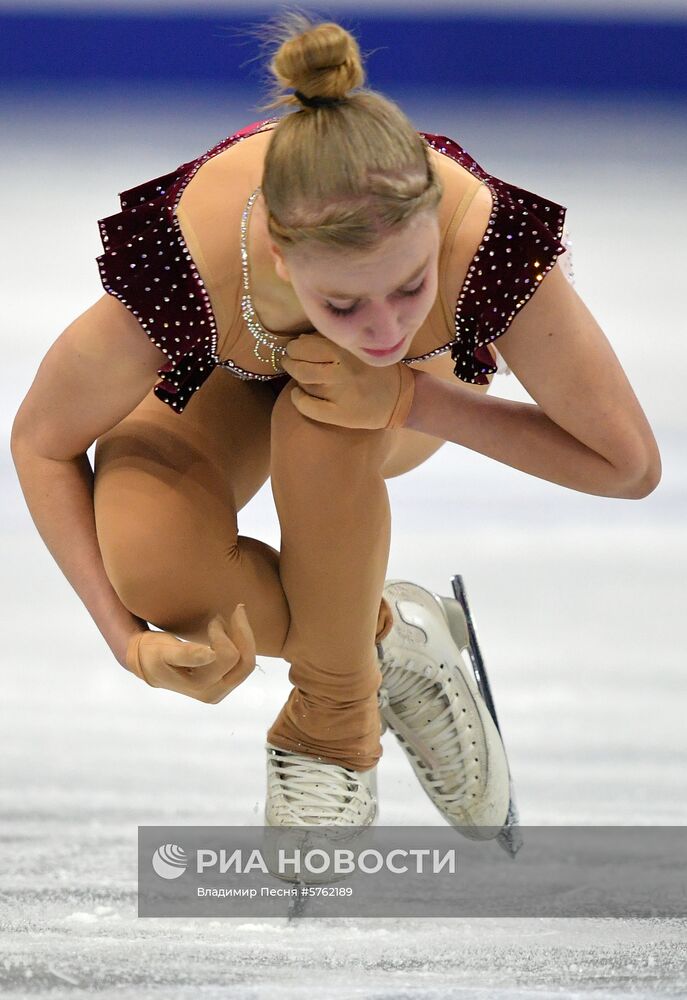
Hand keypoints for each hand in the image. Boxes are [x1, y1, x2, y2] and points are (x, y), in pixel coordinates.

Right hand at [124, 604, 255, 703]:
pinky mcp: (226, 682)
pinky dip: (241, 643)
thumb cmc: (154, 654)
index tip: (214, 619)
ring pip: (248, 662)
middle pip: (244, 661)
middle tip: (217, 617)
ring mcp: (222, 689)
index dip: (225, 635)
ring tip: (222, 621)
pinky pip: (245, 662)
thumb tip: (210, 654)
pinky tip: (229, 628)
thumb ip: (185, 654)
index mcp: (200, 686)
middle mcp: (214, 693)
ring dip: (241, 637)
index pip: (228, 657)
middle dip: (237, 633)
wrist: (150, 665)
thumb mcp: (163, 652)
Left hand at [280, 333, 415, 429]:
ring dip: (295, 376)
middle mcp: (342, 370)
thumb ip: (333, 342)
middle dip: (290, 360)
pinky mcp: (341, 414)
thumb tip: (301, 340)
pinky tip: (298, 395)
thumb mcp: (359, 348)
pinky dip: (298, 399)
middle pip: (300, 363)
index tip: (295, 347)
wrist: (403, 397)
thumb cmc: (378, 369)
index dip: (295, 347)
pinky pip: (308, 406)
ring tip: (297, 374)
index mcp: (347, 350)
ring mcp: (341, 393)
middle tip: (290, 360)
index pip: (306, 345)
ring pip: (303, 381)